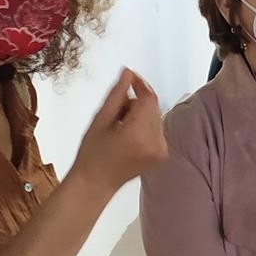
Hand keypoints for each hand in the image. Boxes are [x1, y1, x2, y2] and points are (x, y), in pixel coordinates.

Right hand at [70, 69, 166, 192]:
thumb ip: (117, 95)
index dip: (140, 85)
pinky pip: (157, 129)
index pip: (148, 99)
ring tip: (120, 124)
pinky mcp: (163, 155)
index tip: (130, 76)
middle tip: (116, 109)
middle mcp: (155, 142)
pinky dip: (145, 125)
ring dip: (141, 114)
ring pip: (156, 117)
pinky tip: (128, 134)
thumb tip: (128, 72)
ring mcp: (161, 150)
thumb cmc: (92, 152)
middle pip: (153, 107)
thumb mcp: (100, 119)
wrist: (96, 183)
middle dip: (137, 102)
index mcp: (138, 133)